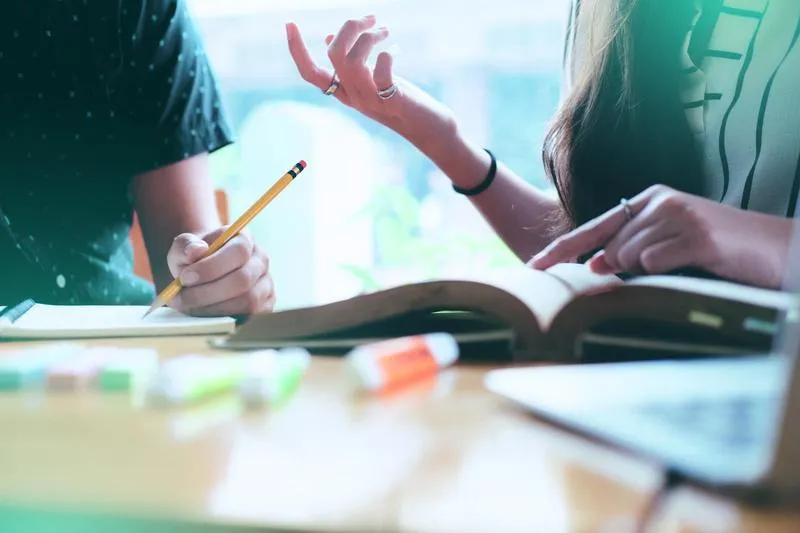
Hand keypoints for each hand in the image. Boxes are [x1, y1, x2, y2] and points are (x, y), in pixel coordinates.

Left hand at [166, 228, 274, 315]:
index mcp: (245, 239)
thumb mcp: (184, 248)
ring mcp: (266, 284)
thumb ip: (185, 246)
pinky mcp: (265, 306)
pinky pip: (250, 317)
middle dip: (208, 292)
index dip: (211, 267)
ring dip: (214, 308)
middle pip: (243, 280)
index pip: (239, 251)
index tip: (184, 278)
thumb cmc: (195, 259)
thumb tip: (196, 251)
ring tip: (188, 307)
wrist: (204, 274)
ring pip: (248, 301)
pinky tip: (203, 314)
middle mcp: (260, 261)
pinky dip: (224, 318)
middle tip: (180, 298)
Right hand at [285, 15, 457, 151]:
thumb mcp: (369, 81)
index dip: (296, 50)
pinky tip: (395, 49)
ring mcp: (372, 100)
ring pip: (353, 61)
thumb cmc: (400, 101)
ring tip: (385, 31)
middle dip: (349, 27)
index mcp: (344, 91)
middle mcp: (353, 97)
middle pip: (334, 55)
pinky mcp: (393, 100)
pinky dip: (387, 54)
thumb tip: (327, 39)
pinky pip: (382, 72)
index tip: (290, 24)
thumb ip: (349, 64)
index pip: (310, 74)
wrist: (429, 129)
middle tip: (371, 18)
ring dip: (369, 37)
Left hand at [528, 185, 793, 288]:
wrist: (774, 248)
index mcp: (649, 200)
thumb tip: (594, 265)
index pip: (594, 227)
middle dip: (617, 267)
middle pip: (610, 246)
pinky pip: (657, 262)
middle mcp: (660, 201)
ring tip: (683, 262)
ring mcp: (680, 215)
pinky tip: (692, 263)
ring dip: (646, 271)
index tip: (533, 268)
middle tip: (650, 267)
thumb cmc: (717, 250)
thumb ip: (631, 251)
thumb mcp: (669, 245)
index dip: (562, 248)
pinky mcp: (698, 235)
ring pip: (630, 256)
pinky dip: (666, 271)